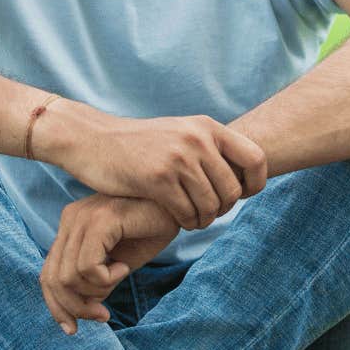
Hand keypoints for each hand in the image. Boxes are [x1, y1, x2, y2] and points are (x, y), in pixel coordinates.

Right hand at [40, 108, 265, 229]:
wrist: (94, 140)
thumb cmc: (141, 143)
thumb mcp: (181, 132)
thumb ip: (210, 147)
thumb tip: (245, 173)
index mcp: (207, 126)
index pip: (256, 158)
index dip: (255, 183)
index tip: (241, 196)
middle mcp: (197, 139)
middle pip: (233, 189)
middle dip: (225, 208)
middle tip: (210, 213)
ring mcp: (178, 158)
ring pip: (212, 205)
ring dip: (205, 219)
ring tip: (194, 219)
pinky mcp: (157, 179)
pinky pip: (187, 212)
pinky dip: (186, 222)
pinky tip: (178, 220)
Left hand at [40, 195, 179, 333]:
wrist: (179, 206)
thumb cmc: (153, 230)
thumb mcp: (119, 262)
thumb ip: (96, 281)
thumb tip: (82, 309)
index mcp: (71, 226)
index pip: (48, 274)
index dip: (57, 306)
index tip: (73, 329)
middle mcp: (71, 219)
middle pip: (53, 279)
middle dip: (76, 307)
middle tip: (103, 316)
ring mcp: (82, 217)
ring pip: (69, 277)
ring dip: (97, 290)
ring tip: (120, 276)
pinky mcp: (99, 221)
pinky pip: (88, 267)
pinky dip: (106, 278)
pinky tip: (124, 266)